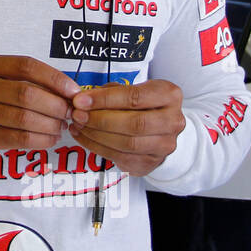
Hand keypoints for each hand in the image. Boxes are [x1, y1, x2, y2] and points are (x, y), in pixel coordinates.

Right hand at [0, 55, 79, 166]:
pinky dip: (39, 140)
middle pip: (27, 93)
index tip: (73, 92)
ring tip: (60, 128)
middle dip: (56, 105)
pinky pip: (16, 138)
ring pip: (24, 117)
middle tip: (69, 114)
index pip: (27, 66)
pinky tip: (48, 140)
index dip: (55, 78)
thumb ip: (19, 83)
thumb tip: (65, 92)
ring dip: (50, 124)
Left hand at [67, 80, 185, 175]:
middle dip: (99, 119)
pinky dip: (97, 147)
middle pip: (133, 124)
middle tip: (78, 115)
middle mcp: (172, 121)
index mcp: (169, 95)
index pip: (135, 97)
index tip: (81, 100)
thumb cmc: (142, 105)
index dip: (104, 99)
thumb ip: (110, 92)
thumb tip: (82, 99)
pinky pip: (120, 157)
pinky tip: (84, 137)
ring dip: (96, 135)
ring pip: (127, 143)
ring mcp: (164, 145)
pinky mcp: (151, 162)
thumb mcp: (131, 89)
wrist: (160, 129)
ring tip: (78, 125)